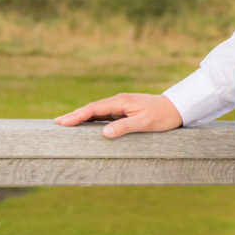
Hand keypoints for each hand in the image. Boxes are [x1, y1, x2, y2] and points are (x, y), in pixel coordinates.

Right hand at [54, 93, 182, 137]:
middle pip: (92, 109)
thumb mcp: (144, 123)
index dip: (77, 116)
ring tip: (66, 125)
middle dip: (74, 116)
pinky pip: (105, 116)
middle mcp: (119, 102)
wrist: (178, 108)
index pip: (93, 109)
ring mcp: (122, 106)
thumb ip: (124, 127)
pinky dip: (93, 120)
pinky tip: (87, 127)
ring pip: (97, 112)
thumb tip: (103, 133)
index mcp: (120, 102)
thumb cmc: (163, 116)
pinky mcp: (126, 112)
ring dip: (82, 118)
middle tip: (56, 123)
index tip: (62, 122)